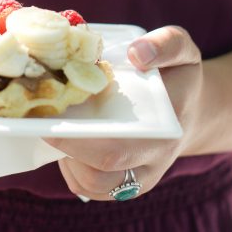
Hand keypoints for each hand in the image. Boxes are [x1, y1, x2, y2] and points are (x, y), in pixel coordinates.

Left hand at [45, 26, 204, 200]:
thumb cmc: (177, 76)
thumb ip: (166, 44)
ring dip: (66, 159)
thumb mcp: (181, 49)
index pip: (116, 151)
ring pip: (91, 185)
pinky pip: (88, 187)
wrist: (188, 109)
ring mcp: (138, 179)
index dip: (79, 142)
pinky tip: (67, 138)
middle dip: (64, 149)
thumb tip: (136, 54)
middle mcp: (152, 163)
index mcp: (165, 132)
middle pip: (100, 176)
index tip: (53, 116)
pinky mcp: (123, 185)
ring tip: (57, 124)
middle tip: (43, 117)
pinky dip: (70, 167)